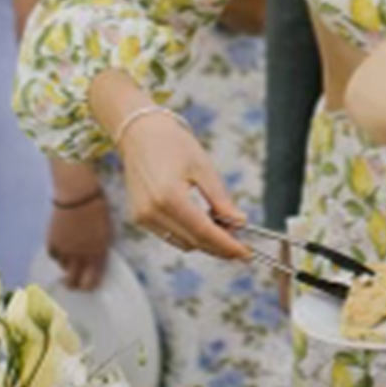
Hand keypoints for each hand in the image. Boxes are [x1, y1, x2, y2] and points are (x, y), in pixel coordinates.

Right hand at [47, 196, 114, 290]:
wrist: (78, 195)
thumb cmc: (98, 209)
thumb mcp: (107, 231)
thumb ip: (101, 247)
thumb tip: (96, 258)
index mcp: (98, 253)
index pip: (92, 280)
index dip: (89, 286)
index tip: (88, 286)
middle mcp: (81, 255)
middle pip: (73, 281)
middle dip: (74, 285)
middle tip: (73, 284)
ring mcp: (65, 249)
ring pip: (63, 267)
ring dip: (67, 266)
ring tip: (70, 260)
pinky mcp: (53, 241)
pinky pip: (53, 255)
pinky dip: (57, 255)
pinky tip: (61, 251)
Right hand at [115, 110, 250, 258]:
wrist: (139, 133)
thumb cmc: (173, 144)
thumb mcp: (204, 168)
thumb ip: (221, 199)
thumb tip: (240, 223)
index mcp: (169, 197)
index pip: (204, 232)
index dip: (228, 246)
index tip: (247, 253)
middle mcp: (151, 211)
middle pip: (194, 242)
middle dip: (220, 246)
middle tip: (241, 242)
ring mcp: (142, 217)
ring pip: (182, 243)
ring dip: (205, 241)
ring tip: (224, 227)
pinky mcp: (138, 218)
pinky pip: (170, 235)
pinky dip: (189, 234)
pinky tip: (203, 223)